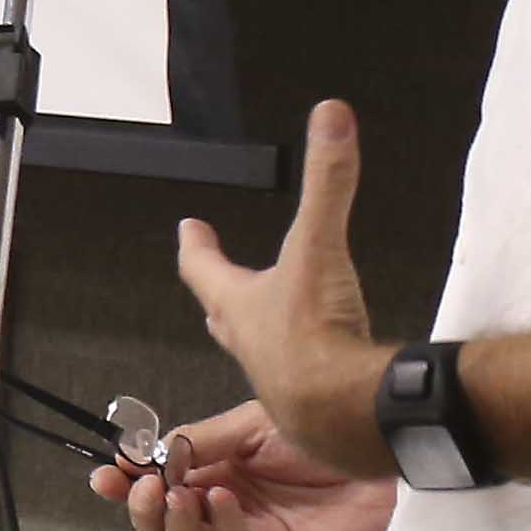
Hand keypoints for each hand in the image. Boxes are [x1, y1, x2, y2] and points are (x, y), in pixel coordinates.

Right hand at [90, 400, 395, 530]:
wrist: (378, 452)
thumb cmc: (325, 433)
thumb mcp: (251, 424)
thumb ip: (200, 440)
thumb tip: (151, 451)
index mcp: (211, 471)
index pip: (156, 483)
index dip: (126, 481)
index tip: (107, 473)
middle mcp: (222, 506)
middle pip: (162, 522)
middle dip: (141, 508)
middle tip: (141, 489)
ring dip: (174, 523)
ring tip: (179, 496)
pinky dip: (222, 527)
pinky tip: (223, 500)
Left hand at [176, 98, 388, 469]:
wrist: (342, 414)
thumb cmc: (315, 337)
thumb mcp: (319, 246)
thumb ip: (328, 181)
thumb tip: (329, 116)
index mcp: (241, 305)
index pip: (204, 268)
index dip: (197, 245)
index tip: (188, 227)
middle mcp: (251, 344)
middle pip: (223, 314)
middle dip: (219, 293)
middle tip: (212, 282)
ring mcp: (277, 380)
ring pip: (258, 351)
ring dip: (260, 335)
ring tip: (270, 324)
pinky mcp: (310, 407)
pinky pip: (301, 380)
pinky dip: (307, 368)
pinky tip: (324, 367)